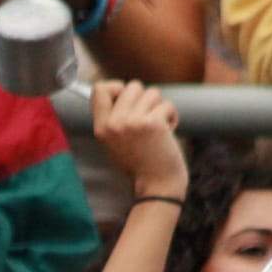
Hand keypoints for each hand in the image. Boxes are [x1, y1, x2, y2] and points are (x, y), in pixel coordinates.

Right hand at [91, 81, 184, 197]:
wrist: (157, 185)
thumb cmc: (139, 164)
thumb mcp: (114, 143)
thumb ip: (113, 118)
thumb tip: (121, 90)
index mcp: (101, 128)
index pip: (100, 89)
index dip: (117, 88)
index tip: (128, 101)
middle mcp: (114, 123)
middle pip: (132, 85)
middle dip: (145, 99)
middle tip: (147, 119)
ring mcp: (133, 122)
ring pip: (152, 92)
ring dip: (160, 108)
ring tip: (158, 128)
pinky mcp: (153, 124)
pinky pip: (167, 105)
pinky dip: (172, 116)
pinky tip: (168, 132)